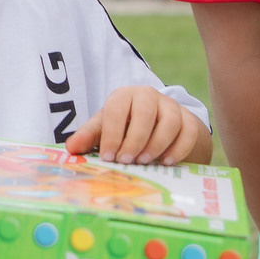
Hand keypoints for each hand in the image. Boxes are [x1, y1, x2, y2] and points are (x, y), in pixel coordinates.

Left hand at [64, 85, 210, 163]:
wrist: (155, 125)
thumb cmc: (124, 127)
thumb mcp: (105, 129)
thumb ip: (88, 137)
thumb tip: (71, 149)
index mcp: (124, 96)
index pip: (117, 110)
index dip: (112, 134)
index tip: (109, 157)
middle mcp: (149, 96)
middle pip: (145, 113)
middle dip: (135, 139)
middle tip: (127, 161)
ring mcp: (171, 106)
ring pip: (170, 121)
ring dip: (156, 144)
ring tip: (144, 162)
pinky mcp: (188, 119)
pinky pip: (188, 132)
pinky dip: (179, 149)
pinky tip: (166, 162)